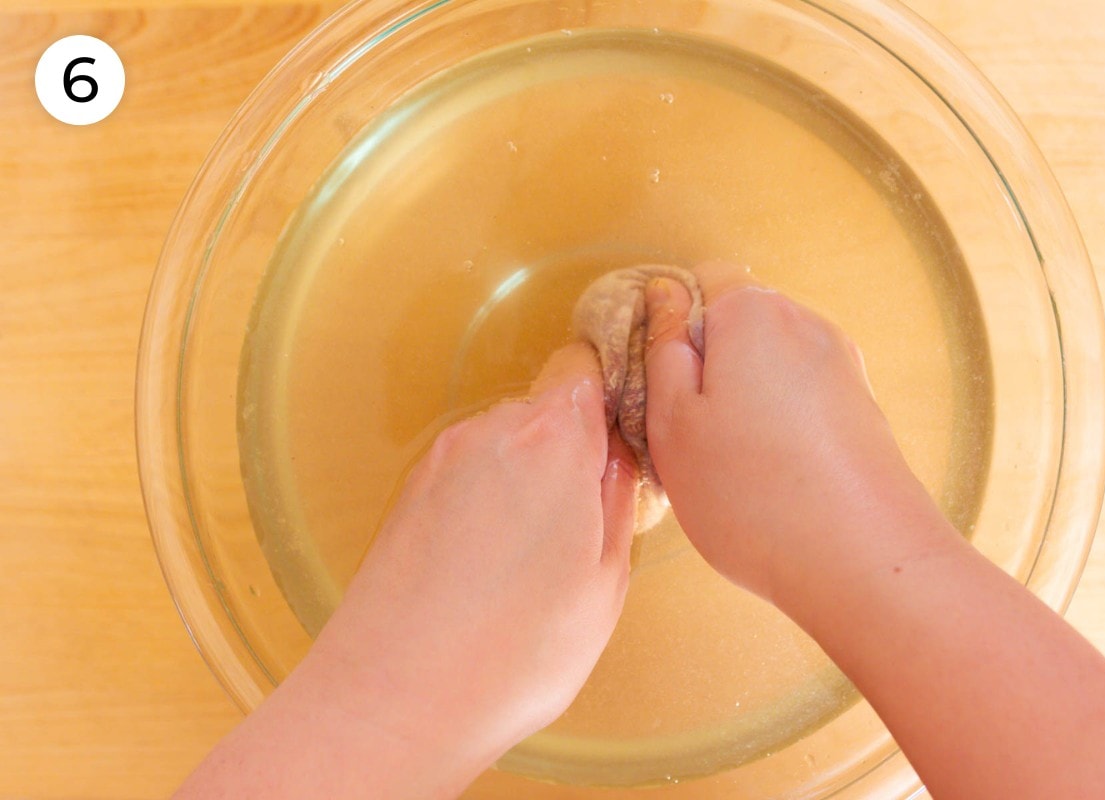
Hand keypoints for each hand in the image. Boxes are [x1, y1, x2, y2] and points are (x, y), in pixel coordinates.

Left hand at [300, 343, 637, 793]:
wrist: (392, 699)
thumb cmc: (511, 652)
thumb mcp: (605, 582)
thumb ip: (618, 499)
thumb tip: (617, 458)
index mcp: (552, 440)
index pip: (586, 366)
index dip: (609, 397)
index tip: (623, 440)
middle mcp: (491, 432)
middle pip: (547, 409)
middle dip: (572, 452)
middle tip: (583, 524)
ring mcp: (442, 460)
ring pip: (507, 446)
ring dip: (527, 482)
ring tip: (531, 562)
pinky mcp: (410, 493)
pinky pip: (469, 476)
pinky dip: (487, 504)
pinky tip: (490, 569)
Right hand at [643, 261, 939, 616]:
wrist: (864, 561)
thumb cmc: (753, 495)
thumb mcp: (673, 423)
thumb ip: (663, 350)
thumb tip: (664, 298)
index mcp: (752, 314)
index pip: (702, 278)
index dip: (671, 322)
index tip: (658, 378)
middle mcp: (806, 324)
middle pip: (739, 321)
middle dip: (708, 363)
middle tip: (686, 431)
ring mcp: (842, 365)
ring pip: (771, 363)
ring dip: (744, 397)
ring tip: (730, 464)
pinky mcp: (862, 408)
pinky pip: (803, 396)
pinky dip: (780, 423)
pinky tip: (770, 478)